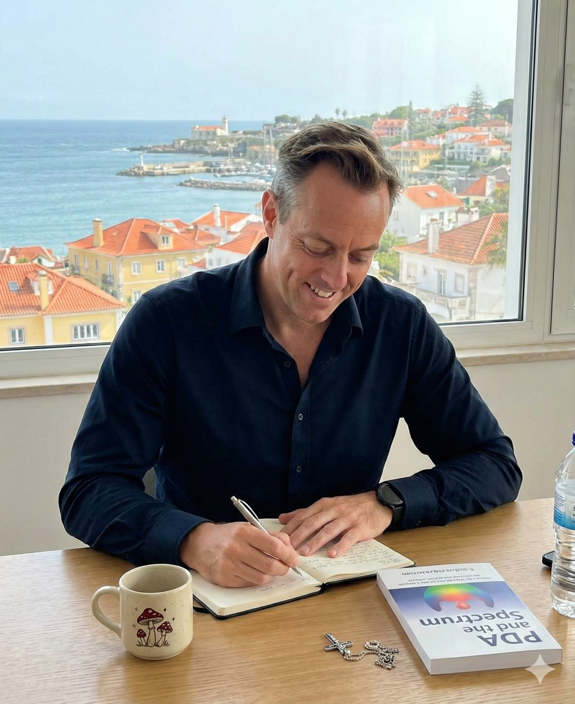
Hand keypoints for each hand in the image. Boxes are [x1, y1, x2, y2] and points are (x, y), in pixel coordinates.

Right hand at [179, 522, 299, 586]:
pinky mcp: (224, 579)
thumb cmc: (228, 535)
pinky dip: (257, 579)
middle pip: (269, 564)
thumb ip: (270, 536)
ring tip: (272, 569)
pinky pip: (249, 583)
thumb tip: (289, 547)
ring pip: (261, 577)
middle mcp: (236, 549)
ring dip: (271, 575)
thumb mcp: (248, 528)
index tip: (294, 558)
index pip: (273, 545)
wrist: (199, 544)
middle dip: (283, 568)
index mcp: (244, 533)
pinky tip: (257, 572)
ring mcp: (229, 565)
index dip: (288, 554)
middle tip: (287, 567)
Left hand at [278, 492, 392, 557]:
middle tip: (286, 548)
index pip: (303, 516)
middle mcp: (333, 510)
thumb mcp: (326, 505)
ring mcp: (346, 519)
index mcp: (323, 505)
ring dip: (315, 542)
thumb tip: (283, 518)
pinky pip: (348, 538)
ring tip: (304, 553)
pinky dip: (340, 546)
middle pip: (312, 523)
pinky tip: (332, 554)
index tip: (278, 539)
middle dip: (298, 536)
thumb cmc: (350, 507)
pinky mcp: (359, 528)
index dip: (290, 528)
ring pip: (328, 530)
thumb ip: (305, 513)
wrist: (377, 503)